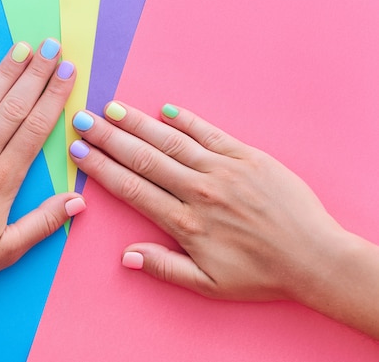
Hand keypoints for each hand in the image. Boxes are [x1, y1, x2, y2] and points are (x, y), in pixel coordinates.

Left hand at [0, 41, 87, 361]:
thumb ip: (43, 222)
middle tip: (53, 47)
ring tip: (23, 48)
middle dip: (36, 74)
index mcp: (1, 180)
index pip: (35, 128)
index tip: (67, 73)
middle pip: (13, 107)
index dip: (54, 97)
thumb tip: (78, 200)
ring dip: (5, 73)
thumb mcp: (6, 250)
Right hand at [69, 101, 347, 302]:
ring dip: (138, 124)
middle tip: (83, 120)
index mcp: (185, 222)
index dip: (102, 168)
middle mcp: (198, 190)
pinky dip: (188, 120)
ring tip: (112, 109)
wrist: (312, 257)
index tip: (80, 152)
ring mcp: (223, 169)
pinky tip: (165, 109)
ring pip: (171, 141)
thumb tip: (126, 256)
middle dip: (109, 137)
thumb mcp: (208, 283)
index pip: (132, 187)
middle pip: (144, 158)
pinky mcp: (247, 156)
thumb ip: (164, 267)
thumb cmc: (259, 274)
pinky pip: (211, 133)